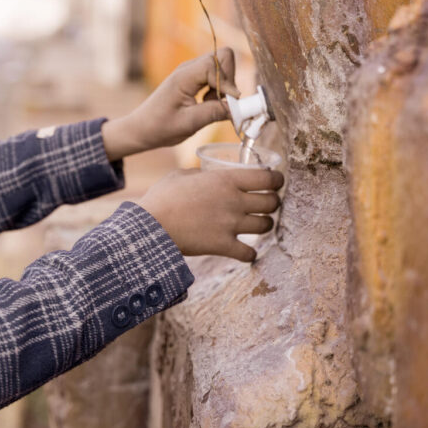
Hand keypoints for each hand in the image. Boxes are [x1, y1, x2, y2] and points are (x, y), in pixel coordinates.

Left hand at [102, 48, 238, 160]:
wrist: (142, 128)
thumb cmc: (160, 127)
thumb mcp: (189, 123)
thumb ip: (215, 113)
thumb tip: (239, 108)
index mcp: (184, 76)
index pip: (217, 63)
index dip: (227, 82)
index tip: (230, 103)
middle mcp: (188, 68)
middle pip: (223, 56)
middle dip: (228, 79)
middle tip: (219, 102)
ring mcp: (191, 71)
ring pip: (221, 65)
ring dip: (223, 85)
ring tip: (209, 105)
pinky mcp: (194, 78)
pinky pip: (215, 75)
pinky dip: (217, 88)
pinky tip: (206, 103)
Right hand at [137, 167, 282, 261]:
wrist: (150, 226)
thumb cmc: (162, 197)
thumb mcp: (181, 175)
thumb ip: (199, 174)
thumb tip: (205, 175)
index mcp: (226, 180)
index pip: (268, 179)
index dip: (277, 181)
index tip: (275, 183)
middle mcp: (234, 201)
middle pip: (272, 202)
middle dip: (272, 202)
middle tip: (266, 204)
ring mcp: (230, 224)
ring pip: (266, 226)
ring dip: (264, 225)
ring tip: (256, 224)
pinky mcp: (223, 246)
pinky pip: (249, 253)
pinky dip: (250, 253)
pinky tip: (245, 251)